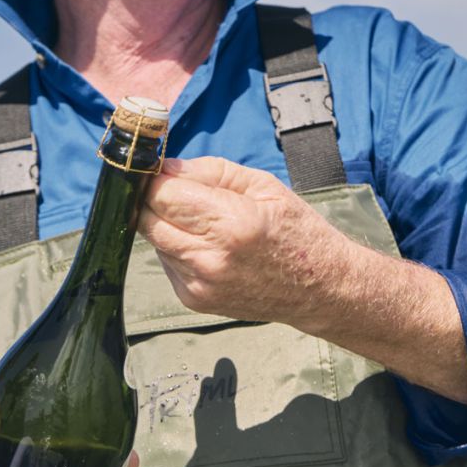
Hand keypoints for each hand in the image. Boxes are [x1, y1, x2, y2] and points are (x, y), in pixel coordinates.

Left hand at [137, 156, 466, 405]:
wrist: (321, 289)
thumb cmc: (296, 230)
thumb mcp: (262, 185)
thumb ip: (209, 172)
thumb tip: (163, 166)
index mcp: (231, 222)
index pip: (161, 194)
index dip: (152, 177)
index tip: (155, 166)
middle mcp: (209, 258)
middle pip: (145, 219)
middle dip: (150, 198)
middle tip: (167, 187)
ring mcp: (199, 284)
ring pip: (152, 240)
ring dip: (163, 223)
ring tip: (199, 219)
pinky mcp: (194, 300)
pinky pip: (167, 262)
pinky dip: (176, 248)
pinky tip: (206, 245)